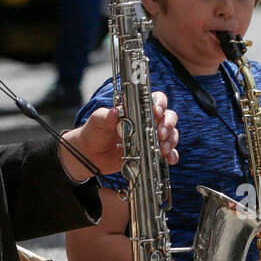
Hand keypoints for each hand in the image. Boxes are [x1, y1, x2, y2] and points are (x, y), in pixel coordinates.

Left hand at [60, 92, 177, 178]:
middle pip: (168, 117)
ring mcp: (150, 138)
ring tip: (162, 149)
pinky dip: (171, 155)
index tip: (157, 111)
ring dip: (170, 141)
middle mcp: (147, 122)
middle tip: (160, 133)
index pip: (155, 100)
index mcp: (136, 110)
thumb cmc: (94, 132)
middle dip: (168, 124)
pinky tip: (169, 159)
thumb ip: (105, 116)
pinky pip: (167, 153)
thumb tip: (114, 112)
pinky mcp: (150, 153)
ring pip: (171, 135)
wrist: (90, 155)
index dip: (160, 104)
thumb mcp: (97, 121)